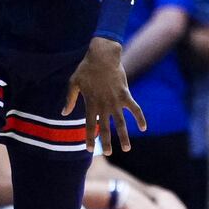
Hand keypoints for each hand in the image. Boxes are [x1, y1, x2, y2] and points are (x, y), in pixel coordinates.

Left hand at [66, 38, 145, 154]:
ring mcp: (116, 101)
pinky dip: (140, 118)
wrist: (103, 55)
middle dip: (106, 142)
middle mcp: (104, 105)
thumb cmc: (86, 68)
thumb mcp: (73, 83)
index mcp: (91, 104)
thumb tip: (63, 113)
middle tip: (107, 153)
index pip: (90, 125)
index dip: (89, 138)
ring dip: (124, 136)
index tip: (88, 149)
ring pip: (121, 123)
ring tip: (126, 149)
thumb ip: (69, 99)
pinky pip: (135, 109)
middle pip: (106, 128)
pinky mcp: (126, 94)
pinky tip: (144, 128)